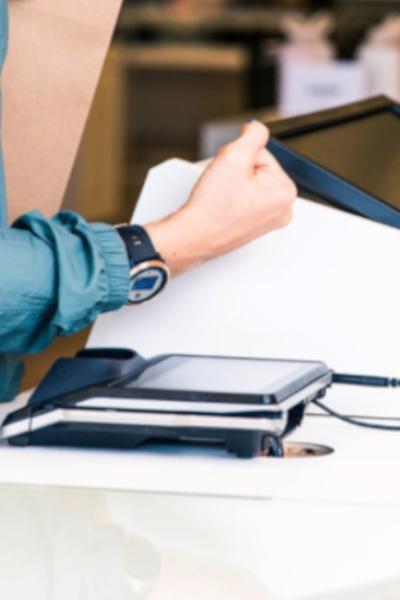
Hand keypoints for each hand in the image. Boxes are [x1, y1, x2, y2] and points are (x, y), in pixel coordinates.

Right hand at [145, 121, 296, 275]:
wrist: (194, 235)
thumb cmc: (212, 206)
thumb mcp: (234, 156)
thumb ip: (253, 133)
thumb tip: (257, 127)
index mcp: (285, 191)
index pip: (262, 153)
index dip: (239, 157)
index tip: (229, 174)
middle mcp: (283, 208)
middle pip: (258, 168)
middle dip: (237, 170)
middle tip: (223, 186)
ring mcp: (270, 219)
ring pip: (250, 182)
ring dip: (233, 182)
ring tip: (221, 196)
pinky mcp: (255, 225)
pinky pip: (245, 198)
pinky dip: (232, 196)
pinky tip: (223, 204)